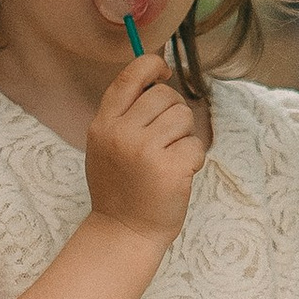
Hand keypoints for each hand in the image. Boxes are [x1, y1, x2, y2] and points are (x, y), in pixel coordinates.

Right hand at [83, 55, 207, 241]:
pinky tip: (177, 176)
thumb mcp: (106, 146)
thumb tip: (157, 80)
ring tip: (169, 158)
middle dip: (174, 112)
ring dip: (184, 136)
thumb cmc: (120, 187)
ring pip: (184, 118)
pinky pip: (195, 145)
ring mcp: (146, 152)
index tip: (164, 72)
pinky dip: (193, 159)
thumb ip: (124, 115)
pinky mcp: (171, 169)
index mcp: (103, 124)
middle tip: (167, 138)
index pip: (130, 76)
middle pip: (165, 96)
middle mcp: (122, 134)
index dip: (152, 66)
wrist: (123, 232)